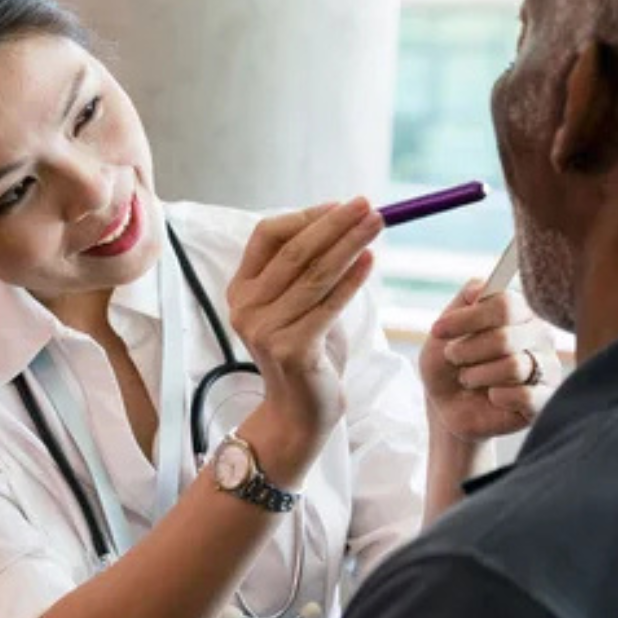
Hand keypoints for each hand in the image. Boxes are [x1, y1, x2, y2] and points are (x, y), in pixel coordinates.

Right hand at [226, 199, 381, 466]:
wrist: (300, 411)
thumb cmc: (307, 352)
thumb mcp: (298, 304)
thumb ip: (306, 269)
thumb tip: (343, 219)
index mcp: (241, 289)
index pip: (266, 235)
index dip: (305, 217)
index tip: (341, 206)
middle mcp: (245, 307)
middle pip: (293, 251)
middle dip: (334, 224)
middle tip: (367, 205)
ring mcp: (264, 329)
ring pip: (314, 275)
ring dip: (349, 245)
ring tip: (376, 225)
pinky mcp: (290, 349)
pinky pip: (327, 305)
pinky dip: (351, 280)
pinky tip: (371, 261)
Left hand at [420, 280, 560, 443]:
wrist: (447, 406)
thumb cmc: (448, 364)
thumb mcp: (444, 330)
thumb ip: (463, 302)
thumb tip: (480, 290)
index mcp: (519, 311)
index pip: (505, 304)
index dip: (468, 318)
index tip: (439, 329)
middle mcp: (539, 335)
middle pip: (506, 337)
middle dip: (468, 351)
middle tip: (454, 359)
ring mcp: (547, 367)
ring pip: (514, 366)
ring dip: (478, 375)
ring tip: (469, 379)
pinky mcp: (546, 399)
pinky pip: (525, 395)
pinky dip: (498, 397)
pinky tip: (493, 397)